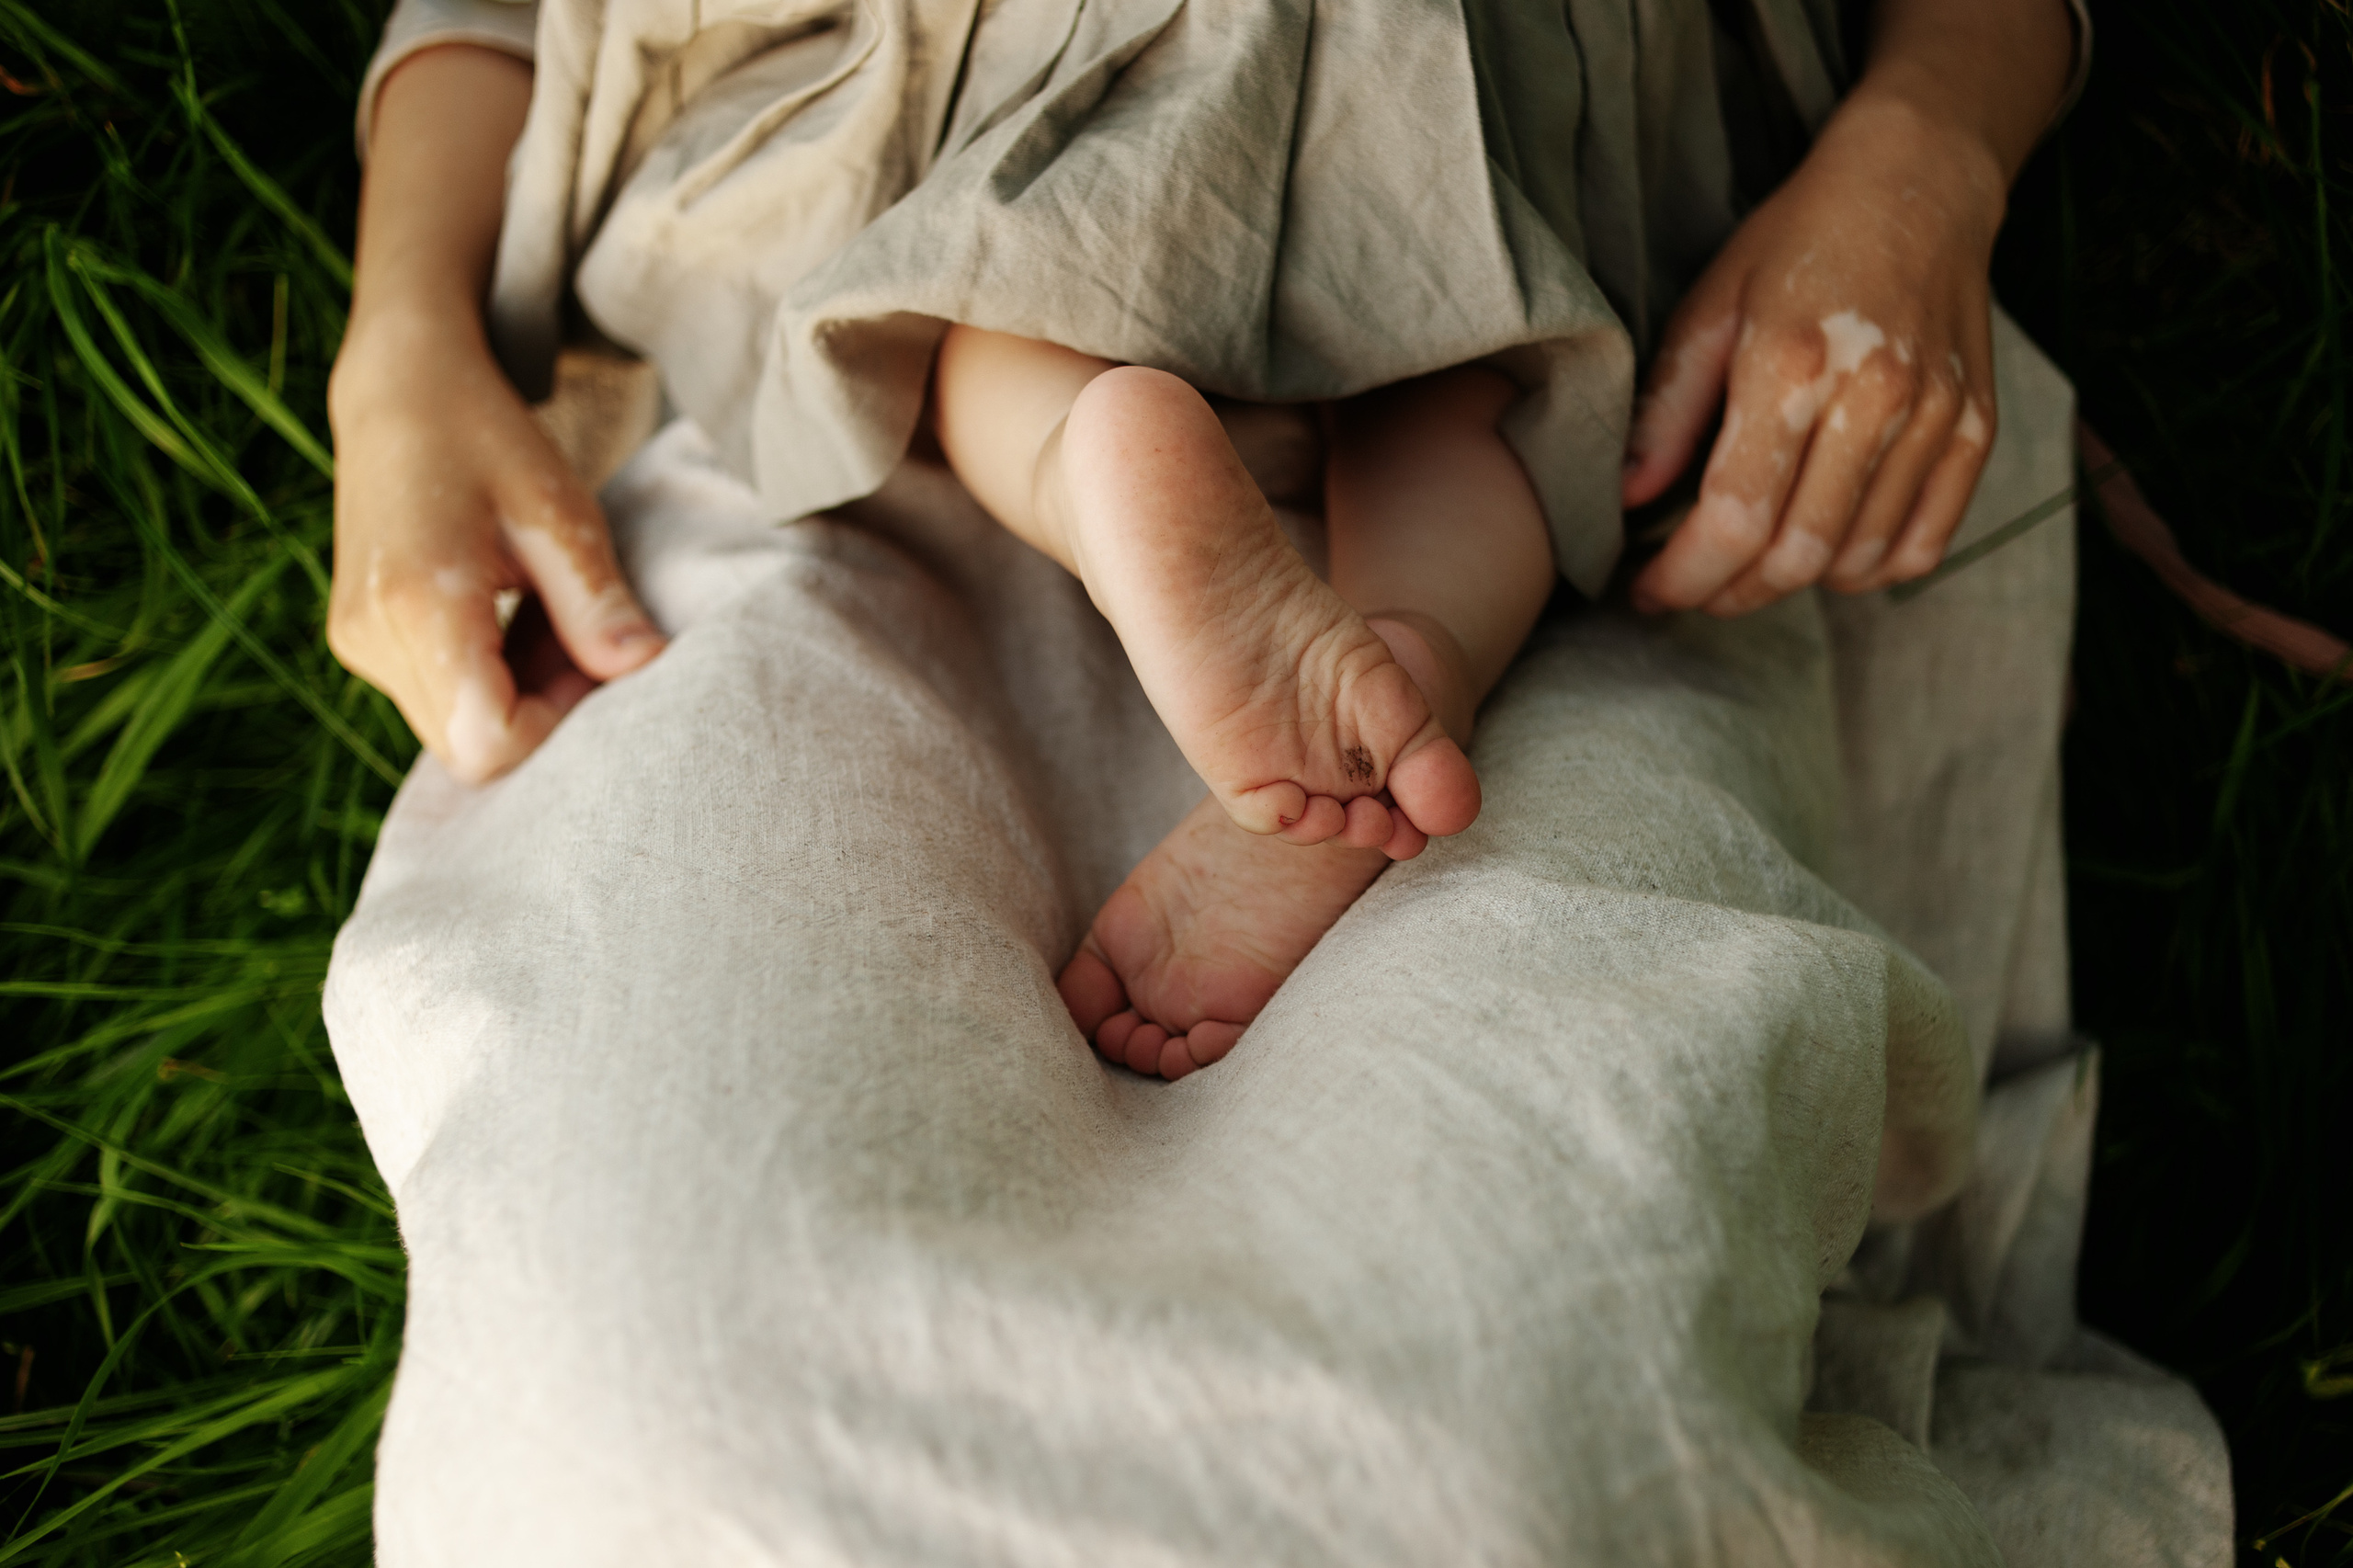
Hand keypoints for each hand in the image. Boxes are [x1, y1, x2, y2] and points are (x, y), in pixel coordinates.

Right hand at [326, 316, 663, 782]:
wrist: (400, 388)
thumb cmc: (485, 437)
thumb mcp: (559, 513)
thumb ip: (597, 604)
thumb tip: (645, 671)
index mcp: (419, 604)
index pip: (488, 742)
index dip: (556, 723)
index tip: (594, 660)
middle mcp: (371, 638)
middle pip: (471, 748)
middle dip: (543, 715)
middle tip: (586, 640)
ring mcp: (357, 644)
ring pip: (454, 730)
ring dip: (517, 698)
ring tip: (553, 618)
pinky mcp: (360, 640)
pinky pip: (437, 697)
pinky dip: (488, 679)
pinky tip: (516, 618)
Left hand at [1623, 92, 2007, 614]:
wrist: (1919, 182)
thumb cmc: (1799, 241)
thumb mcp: (1710, 306)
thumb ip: (1666, 410)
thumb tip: (1628, 497)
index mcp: (1791, 365)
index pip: (1735, 518)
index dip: (1684, 575)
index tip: (1650, 590)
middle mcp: (1873, 397)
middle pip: (1796, 555)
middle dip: (1730, 594)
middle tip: (1695, 589)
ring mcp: (1934, 416)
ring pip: (1857, 560)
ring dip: (1793, 585)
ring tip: (1752, 567)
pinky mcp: (1975, 428)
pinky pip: (1923, 544)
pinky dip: (1868, 570)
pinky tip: (1826, 554)